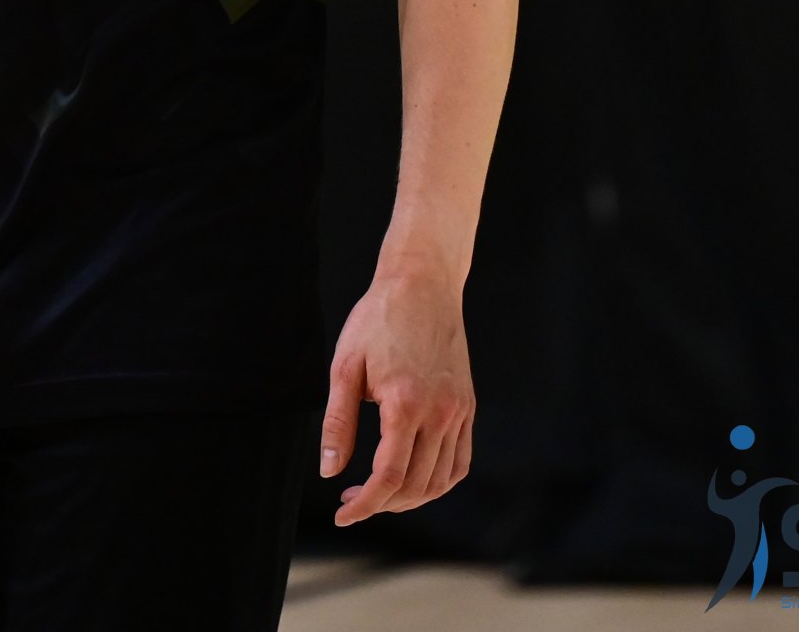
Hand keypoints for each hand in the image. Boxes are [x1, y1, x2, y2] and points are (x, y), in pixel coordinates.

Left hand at [319, 268, 474, 525]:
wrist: (422, 284)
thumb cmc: (378, 319)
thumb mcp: (345, 365)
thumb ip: (338, 422)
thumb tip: (330, 471)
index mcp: (405, 403)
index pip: (388, 477)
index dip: (365, 505)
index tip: (343, 515)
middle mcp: (439, 413)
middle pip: (414, 485)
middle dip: (382, 504)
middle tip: (352, 499)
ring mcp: (459, 411)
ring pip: (440, 480)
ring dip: (409, 498)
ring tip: (379, 493)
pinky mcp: (467, 406)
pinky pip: (459, 463)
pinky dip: (439, 482)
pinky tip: (414, 479)